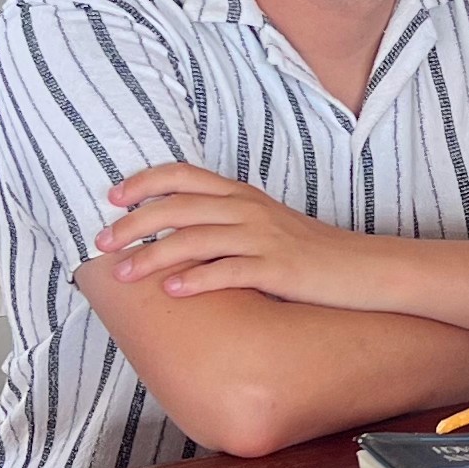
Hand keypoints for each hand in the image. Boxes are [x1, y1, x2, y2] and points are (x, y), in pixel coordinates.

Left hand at [90, 165, 370, 303]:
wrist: (366, 269)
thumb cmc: (315, 253)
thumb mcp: (269, 226)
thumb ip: (228, 222)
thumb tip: (181, 233)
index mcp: (244, 195)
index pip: (184, 176)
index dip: (144, 183)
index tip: (112, 198)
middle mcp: (249, 210)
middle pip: (178, 206)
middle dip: (133, 224)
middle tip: (102, 243)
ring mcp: (263, 238)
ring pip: (195, 239)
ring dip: (152, 256)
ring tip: (123, 273)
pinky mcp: (278, 269)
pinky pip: (229, 271)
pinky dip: (196, 280)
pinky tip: (171, 291)